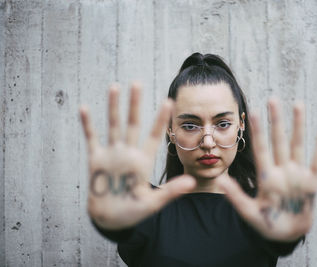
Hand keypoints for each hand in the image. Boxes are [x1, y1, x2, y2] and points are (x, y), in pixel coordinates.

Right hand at [80, 83, 194, 229]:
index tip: (169, 101)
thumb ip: (171, 191)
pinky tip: (84, 108)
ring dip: (113, 107)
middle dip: (135, 104)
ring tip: (115, 87)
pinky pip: (92, 139)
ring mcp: (112, 155)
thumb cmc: (133, 212)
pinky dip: (87, 125)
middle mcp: (128, 153)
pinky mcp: (96, 160)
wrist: (111, 219)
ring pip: (113, 126)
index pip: (154, 136)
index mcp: (143, 161)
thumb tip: (192, 182)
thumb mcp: (153, 202)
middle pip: (132, 124)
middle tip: (137, 83)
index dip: (160, 119)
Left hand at [217, 98, 316, 240]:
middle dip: (276, 120)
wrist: (285, 235)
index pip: (260, 148)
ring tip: (297, 104)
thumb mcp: (249, 212)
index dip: (257, 131)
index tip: (251, 112)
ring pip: (297, 145)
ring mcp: (296, 175)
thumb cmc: (265, 224)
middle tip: (273, 99)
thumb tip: (219, 180)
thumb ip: (236, 196)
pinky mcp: (311, 183)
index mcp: (265, 176)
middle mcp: (281, 170)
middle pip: (278, 141)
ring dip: (298, 126)